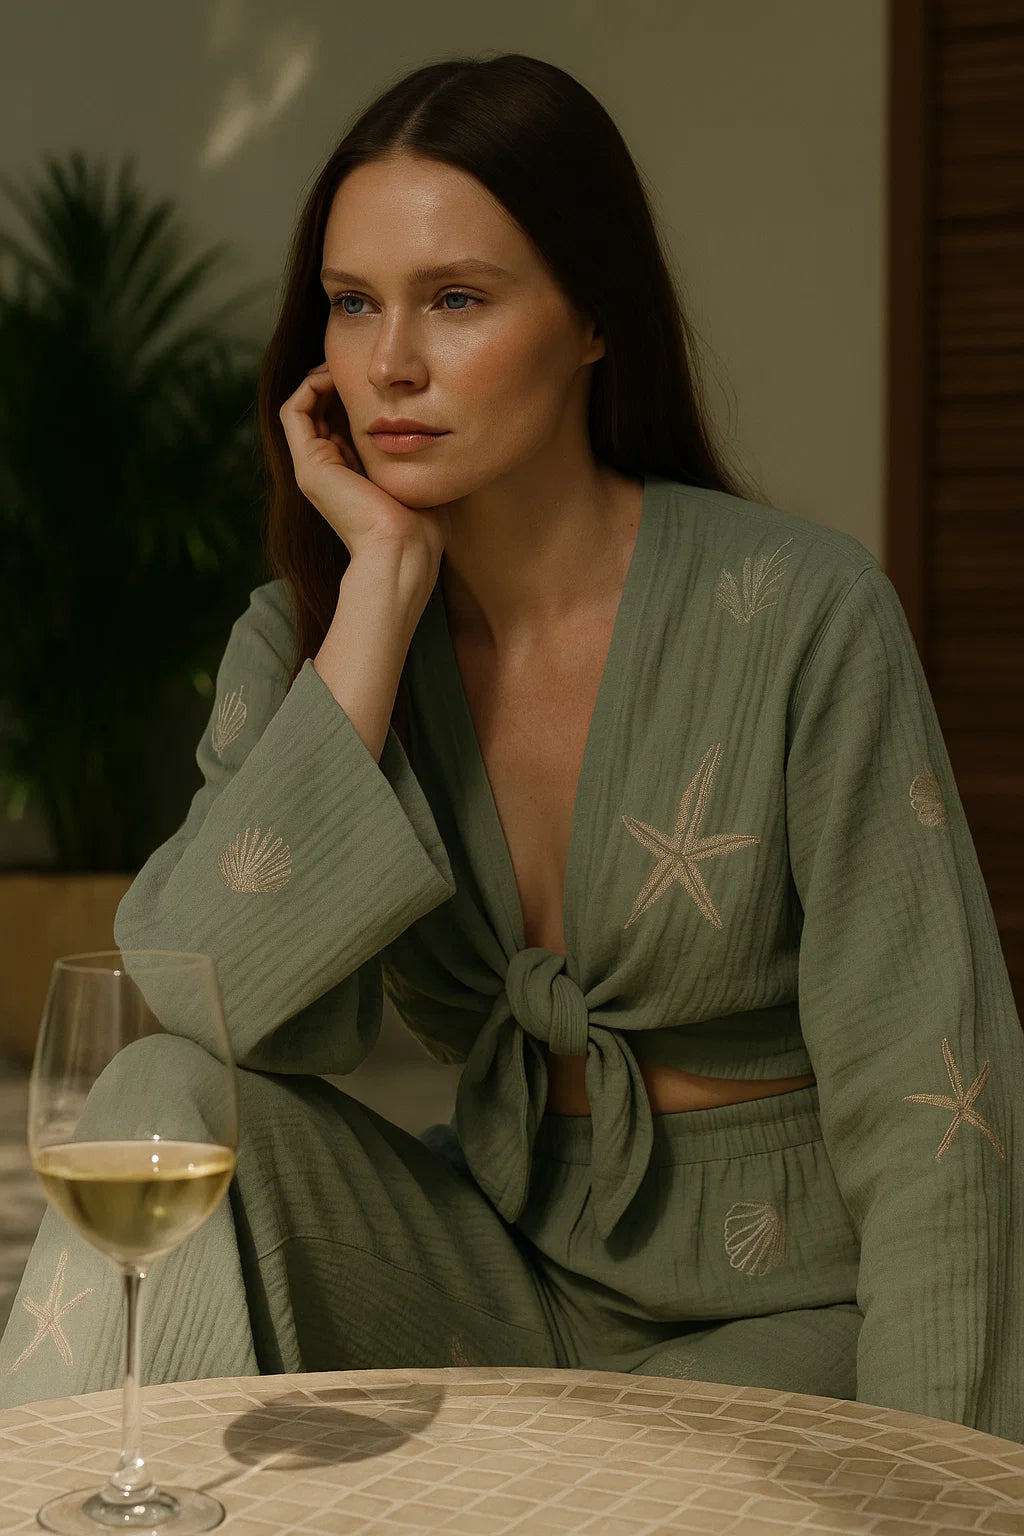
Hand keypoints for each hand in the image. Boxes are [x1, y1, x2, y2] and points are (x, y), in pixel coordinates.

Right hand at [278, 363, 449, 567]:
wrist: (403, 550)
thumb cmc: (421, 526)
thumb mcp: (419, 479)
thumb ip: (417, 457)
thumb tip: (437, 435)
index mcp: (349, 475)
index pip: (340, 422)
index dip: (351, 394)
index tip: (375, 377)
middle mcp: (326, 470)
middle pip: (319, 411)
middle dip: (335, 381)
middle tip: (357, 362)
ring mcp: (314, 468)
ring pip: (303, 407)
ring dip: (320, 378)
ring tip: (344, 363)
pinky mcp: (309, 465)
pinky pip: (294, 411)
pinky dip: (310, 386)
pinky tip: (335, 374)